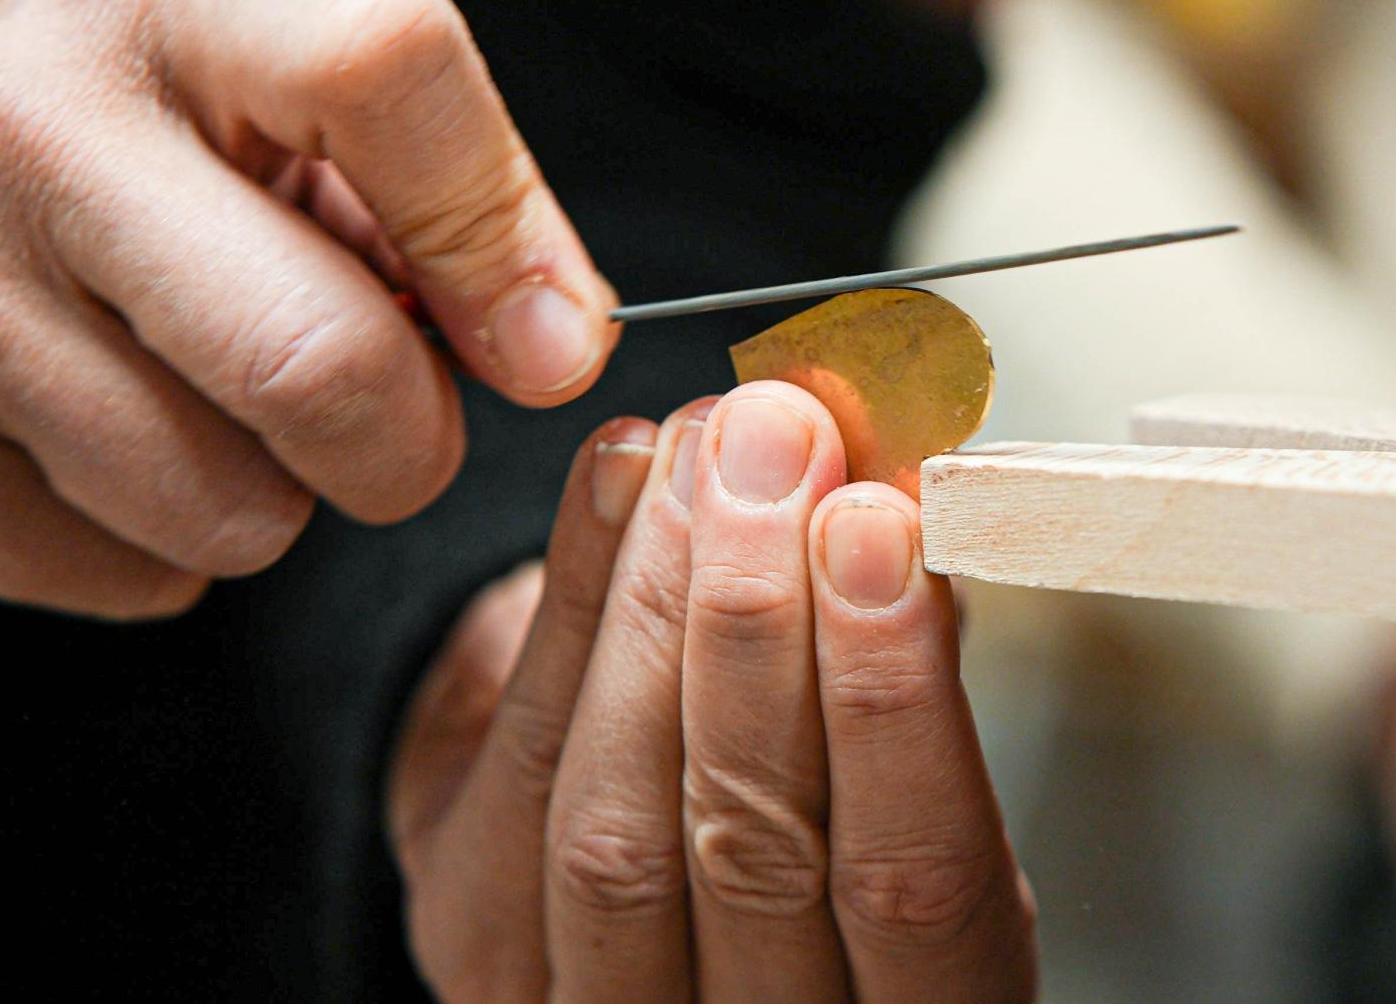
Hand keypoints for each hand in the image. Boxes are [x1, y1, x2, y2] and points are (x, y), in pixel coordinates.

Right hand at [0, 0, 614, 614]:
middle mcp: (6, 108)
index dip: (498, 231)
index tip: (540, 339)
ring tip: (199, 411)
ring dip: (272, 503)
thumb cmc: (138, 166)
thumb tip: (557, 344)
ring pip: (229, 505)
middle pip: (323, 357)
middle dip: (408, 441)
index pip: (385, 60)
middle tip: (386, 427)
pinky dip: (151, 554)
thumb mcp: (282, 112)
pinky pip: (118, 575)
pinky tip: (81, 451)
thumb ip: (445, 200)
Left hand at [388, 380, 1035, 1002]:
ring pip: (618, 828)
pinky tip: (616, 484)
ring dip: (659, 603)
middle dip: (763, 626)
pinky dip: (569, 602)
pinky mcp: (477, 942)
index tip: (884, 533)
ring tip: (703, 452)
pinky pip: (513, 772)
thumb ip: (912, 666)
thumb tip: (906, 514)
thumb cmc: (820, 804)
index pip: (919, 884)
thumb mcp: (904, 764)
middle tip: (781, 455)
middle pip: (755, 852)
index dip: (899, 704)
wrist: (651, 864)